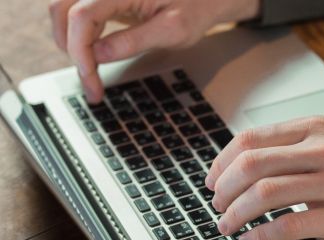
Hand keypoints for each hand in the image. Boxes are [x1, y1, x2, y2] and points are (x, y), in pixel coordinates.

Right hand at [49, 0, 260, 102]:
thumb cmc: (196, 7)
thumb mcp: (173, 30)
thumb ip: (134, 40)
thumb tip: (99, 55)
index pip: (82, 15)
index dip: (81, 51)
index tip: (91, 80)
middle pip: (63, 9)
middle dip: (72, 49)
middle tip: (91, 84)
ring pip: (65, 10)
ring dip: (71, 42)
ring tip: (91, 76)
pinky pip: (79, 13)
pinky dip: (80, 37)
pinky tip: (94, 59)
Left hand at [206, 117, 323, 239]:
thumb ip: (302, 143)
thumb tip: (257, 162)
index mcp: (317, 128)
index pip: (252, 139)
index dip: (222, 162)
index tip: (213, 180)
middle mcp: (323, 150)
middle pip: (251, 165)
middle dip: (222, 189)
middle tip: (215, 206)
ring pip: (265, 193)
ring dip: (235, 213)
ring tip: (226, 226)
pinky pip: (290, 226)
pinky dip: (261, 236)